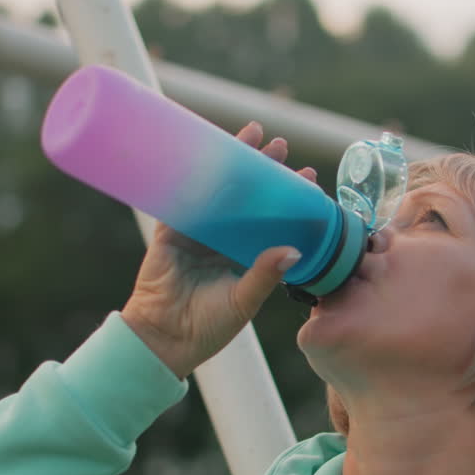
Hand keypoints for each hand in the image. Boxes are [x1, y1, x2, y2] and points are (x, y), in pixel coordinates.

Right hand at [121, 122, 317, 378]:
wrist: (165, 338)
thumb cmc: (208, 327)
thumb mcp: (245, 300)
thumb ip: (266, 274)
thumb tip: (294, 250)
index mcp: (244, 255)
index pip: (271, 219)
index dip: (288, 197)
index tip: (309, 177)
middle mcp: (223, 239)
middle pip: (245, 196)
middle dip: (262, 168)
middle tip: (280, 145)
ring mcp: (196, 232)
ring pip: (217, 189)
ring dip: (232, 161)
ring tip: (252, 135)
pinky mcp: (171, 231)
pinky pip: (183, 197)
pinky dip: (193, 175)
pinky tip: (208, 153)